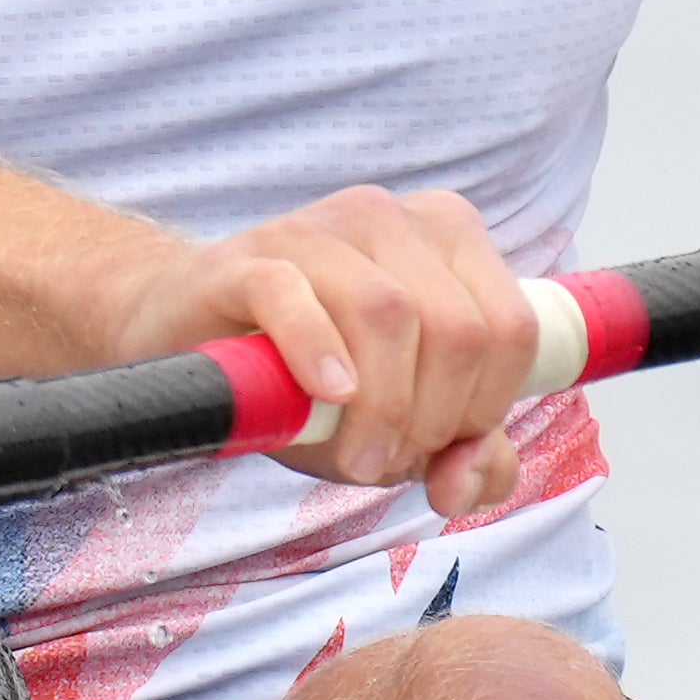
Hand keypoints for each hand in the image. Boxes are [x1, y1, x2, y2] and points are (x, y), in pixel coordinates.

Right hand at [97, 184, 559, 518]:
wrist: (187, 341)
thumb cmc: (309, 380)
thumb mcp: (406, 423)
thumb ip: (469, 455)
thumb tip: (472, 481)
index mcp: (450, 238)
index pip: (512, 328)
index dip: (485, 408)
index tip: (438, 449)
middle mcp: (392, 218)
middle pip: (456, 329)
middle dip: (432, 419)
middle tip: (385, 461)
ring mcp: (318, 229)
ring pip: (388, 313)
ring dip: (382, 408)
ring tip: (355, 456)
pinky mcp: (249, 257)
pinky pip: (295, 296)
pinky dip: (317, 352)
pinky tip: (325, 396)